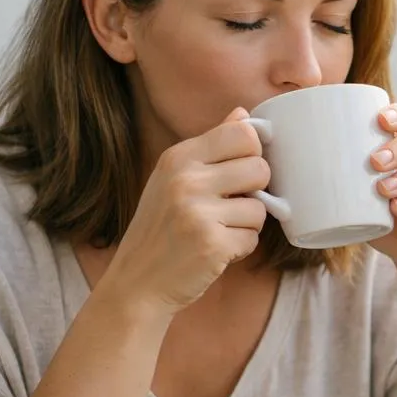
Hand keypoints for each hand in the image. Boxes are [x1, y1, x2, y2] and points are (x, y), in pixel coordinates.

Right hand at [98, 108, 270, 315]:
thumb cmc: (160, 228)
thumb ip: (211, 145)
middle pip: (260, 168)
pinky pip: (253, 238)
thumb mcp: (174, 177)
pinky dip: (241, 247)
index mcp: (178, 157)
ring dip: (247, 224)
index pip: (241, 133)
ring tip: (219, 230)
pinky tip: (217, 250)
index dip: (252, 152)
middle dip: (255, 190)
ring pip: (260, 207)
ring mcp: (198, 213)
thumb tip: (242, 114)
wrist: (136, 283)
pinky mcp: (212, 245)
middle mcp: (186, 180)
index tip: (241, 170)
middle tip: (231, 205)